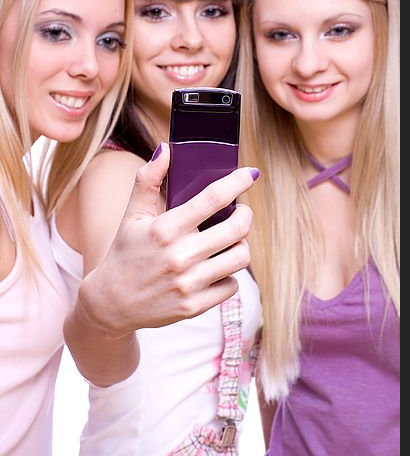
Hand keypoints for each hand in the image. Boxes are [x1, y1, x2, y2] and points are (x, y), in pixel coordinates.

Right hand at [77, 143, 257, 337]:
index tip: (250, 174)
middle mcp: (179, 256)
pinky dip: (229, 274)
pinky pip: (232, 285)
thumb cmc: (125, 252)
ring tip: (231, 240)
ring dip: (241, 244)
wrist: (111, 304)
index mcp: (165, 229)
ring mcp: (188, 284)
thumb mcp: (132, 215)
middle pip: (237, 229)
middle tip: (241, 212)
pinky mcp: (195, 306)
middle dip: (245, 215)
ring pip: (240, 257)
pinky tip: (216, 267)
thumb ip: (147, 179)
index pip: (213, 198)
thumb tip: (165, 148)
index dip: (238, 182)